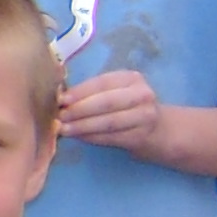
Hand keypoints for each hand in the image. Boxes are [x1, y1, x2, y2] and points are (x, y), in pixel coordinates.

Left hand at [56, 70, 170, 155]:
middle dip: (80, 110)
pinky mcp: (141, 137)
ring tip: (64, 129)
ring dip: (83, 126)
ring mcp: (145, 116)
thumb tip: (60, 98)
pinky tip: (78, 137)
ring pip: (109, 122)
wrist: (156, 128)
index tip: (61, 99)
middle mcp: (142, 95)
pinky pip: (112, 137)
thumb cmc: (125, 106)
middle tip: (60, 117)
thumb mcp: (115, 91)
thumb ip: (91, 92)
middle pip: (107, 102)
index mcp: (132, 78)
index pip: (103, 83)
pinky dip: (92, 137)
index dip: (81, 91)